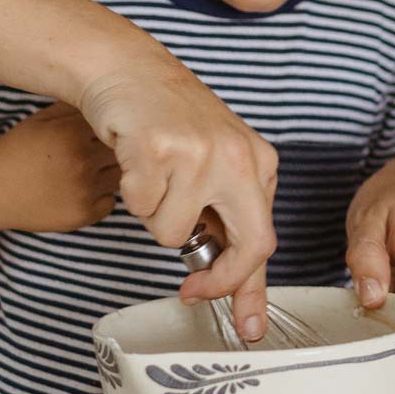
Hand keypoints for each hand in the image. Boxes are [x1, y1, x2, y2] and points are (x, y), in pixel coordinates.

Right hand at [0, 102, 119, 238]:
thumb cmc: (16, 151)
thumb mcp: (40, 121)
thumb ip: (73, 109)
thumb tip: (107, 99)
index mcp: (72, 133)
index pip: (115, 127)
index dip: (113, 130)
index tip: (107, 132)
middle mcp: (82, 161)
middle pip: (123, 152)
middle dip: (114, 151)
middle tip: (97, 153)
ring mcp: (84, 190)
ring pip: (120, 177)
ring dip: (111, 174)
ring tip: (87, 171)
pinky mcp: (83, 214)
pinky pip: (110, 202)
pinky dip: (101, 197)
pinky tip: (81, 191)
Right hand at [77, 56, 277, 341]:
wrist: (129, 70)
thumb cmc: (170, 123)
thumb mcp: (216, 167)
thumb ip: (226, 222)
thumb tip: (236, 293)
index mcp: (258, 164)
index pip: (265, 239)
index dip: (249, 286)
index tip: (246, 322)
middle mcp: (238, 158)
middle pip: (248, 246)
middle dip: (219, 279)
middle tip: (192, 290)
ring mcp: (200, 153)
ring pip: (172, 233)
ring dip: (154, 214)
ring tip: (154, 175)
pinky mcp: (158, 148)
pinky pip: (139, 206)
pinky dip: (131, 192)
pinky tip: (135, 159)